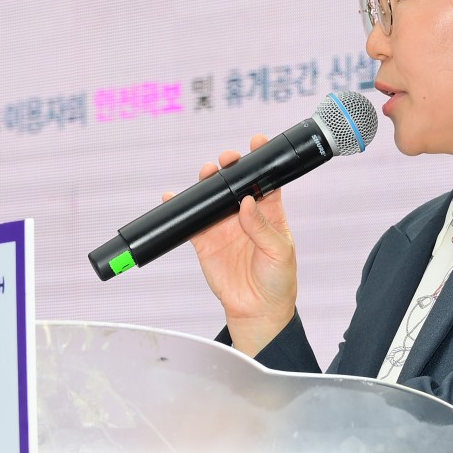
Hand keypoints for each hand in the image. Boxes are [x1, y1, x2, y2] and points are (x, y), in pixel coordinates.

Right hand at [164, 134, 297, 355]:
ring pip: (212, 197)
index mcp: (269, 213)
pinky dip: (181, 208)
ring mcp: (223, 226)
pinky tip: (173, 197)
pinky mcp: (205, 241)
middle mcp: (245, 215)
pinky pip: (191, 221)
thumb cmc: (278, 280)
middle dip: (231, 166)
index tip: (257, 142)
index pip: (266, 179)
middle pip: (235, 182)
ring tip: (206, 173)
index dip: (261, 159)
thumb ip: (263, 227)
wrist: (257, 311)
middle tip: (227, 160)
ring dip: (208, 182)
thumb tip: (249, 202)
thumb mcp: (279, 252)